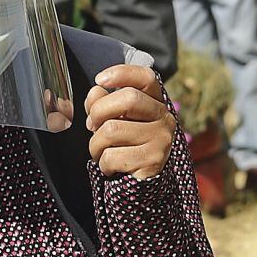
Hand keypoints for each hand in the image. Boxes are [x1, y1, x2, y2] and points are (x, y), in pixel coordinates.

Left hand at [84, 65, 176, 180]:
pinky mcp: (154, 161)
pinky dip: (102, 163)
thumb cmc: (122, 145)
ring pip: (112, 130)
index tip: (99, 79)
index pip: (146, 77)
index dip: (122, 73)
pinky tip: (111, 167)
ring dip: (95, 144)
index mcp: (154, 103)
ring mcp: (162, 140)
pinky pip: (112, 156)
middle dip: (98, 111)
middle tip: (92, 125)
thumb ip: (101, 102)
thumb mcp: (111, 120)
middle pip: (128, 99)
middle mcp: (164, 118)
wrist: (138, 184)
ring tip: (101, 151)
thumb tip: (97, 91)